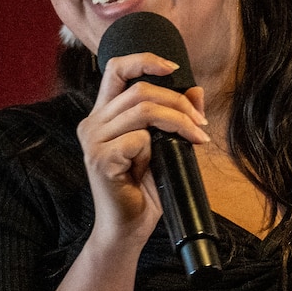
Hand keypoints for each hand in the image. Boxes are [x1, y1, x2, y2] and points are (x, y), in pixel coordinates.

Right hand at [75, 51, 209, 247]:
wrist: (128, 229)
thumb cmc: (143, 190)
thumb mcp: (164, 146)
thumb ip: (174, 117)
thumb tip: (196, 90)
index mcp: (102, 116)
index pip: (115, 70)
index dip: (144, 61)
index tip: (173, 68)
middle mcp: (92, 124)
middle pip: (139, 90)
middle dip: (177, 102)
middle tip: (199, 124)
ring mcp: (93, 141)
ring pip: (143, 110)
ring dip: (178, 121)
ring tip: (196, 138)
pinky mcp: (100, 160)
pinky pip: (139, 139)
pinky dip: (158, 147)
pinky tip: (162, 163)